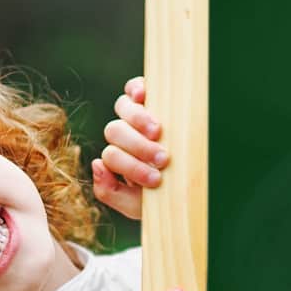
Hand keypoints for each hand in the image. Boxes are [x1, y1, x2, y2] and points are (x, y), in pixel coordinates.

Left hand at [92, 76, 169, 219]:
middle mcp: (123, 136)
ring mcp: (136, 115)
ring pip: (122, 108)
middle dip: (137, 147)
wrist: (193, 188)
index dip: (129, 166)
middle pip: (114, 131)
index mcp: (119, 159)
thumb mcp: (136, 204)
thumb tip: (96, 163)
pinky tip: (143, 96)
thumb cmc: (165, 196)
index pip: (111, 155)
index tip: (157, 180)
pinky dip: (135, 88)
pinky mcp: (153, 97)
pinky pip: (134, 86)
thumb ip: (109, 192)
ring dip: (138, 120)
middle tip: (164, 159)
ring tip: (159, 133)